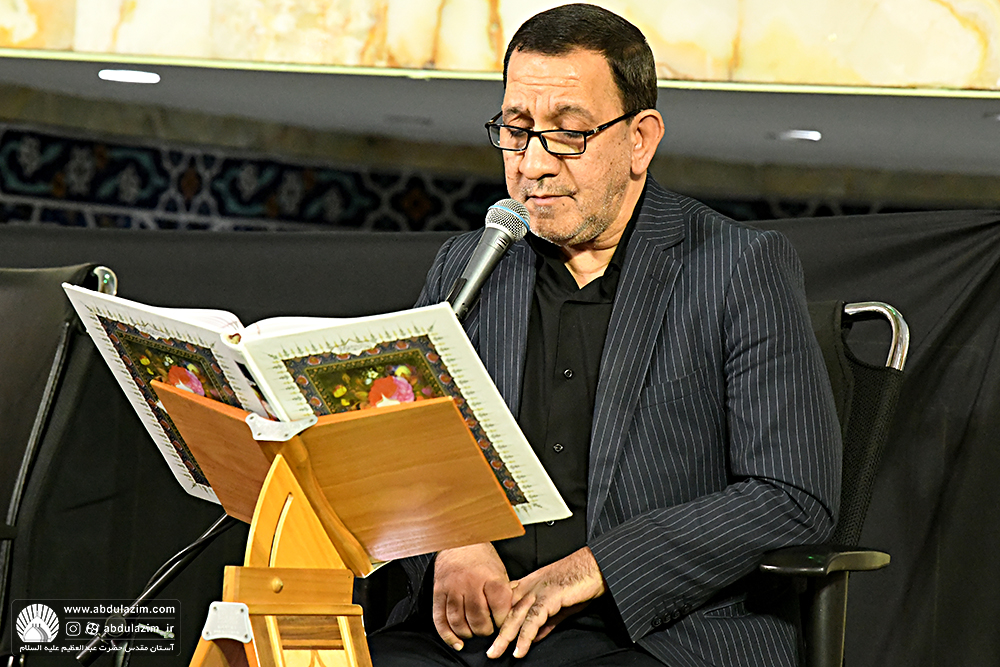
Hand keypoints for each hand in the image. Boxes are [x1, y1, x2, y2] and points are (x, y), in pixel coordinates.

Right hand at [432, 542, 512, 650]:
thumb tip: (510, 615)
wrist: (458, 540)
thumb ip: (503, 593)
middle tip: (487, 630)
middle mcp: (470, 584)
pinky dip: (447, 635)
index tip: (501, 623)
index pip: (499, 609)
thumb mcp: (499, 571)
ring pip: (458, 621)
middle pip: (478, 619)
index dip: (502, 622)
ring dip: (467, 633)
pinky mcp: (439, 592)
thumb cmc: (481, 557)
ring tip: (473, 633)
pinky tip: (456, 641)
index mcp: (490, 578)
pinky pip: (440, 618)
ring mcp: (452, 588)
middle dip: (485, 630)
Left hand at [487, 547, 606, 658]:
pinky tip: (520, 649)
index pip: (507, 603)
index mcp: (530, 585)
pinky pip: (534, 619)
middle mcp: (530, 586)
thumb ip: (546, 622)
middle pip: (507, 611)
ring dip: (505, 637)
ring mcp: (539, 590)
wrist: (597, 566)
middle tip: (489, 651)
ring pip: (516, 615)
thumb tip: (533, 638)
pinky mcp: (550, 596)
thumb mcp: (561, 606)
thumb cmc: (582, 583)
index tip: (493, 638)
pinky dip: (525, 636)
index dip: (499, 620)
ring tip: (496, 653)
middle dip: (496, 632)